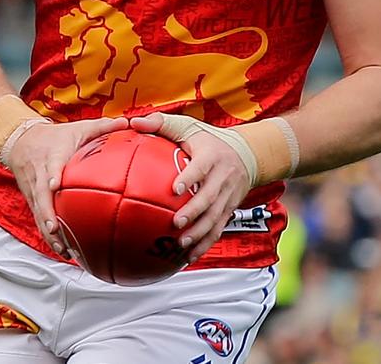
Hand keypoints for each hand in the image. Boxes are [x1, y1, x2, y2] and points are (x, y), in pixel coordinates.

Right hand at [7, 116, 128, 254]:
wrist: (23, 140)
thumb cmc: (57, 136)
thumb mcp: (80, 128)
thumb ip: (104, 127)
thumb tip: (129, 123)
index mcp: (53, 155)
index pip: (50, 166)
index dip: (52, 176)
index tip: (55, 186)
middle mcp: (41, 174)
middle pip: (40, 195)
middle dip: (47, 213)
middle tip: (56, 229)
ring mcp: (34, 189)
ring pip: (38, 212)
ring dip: (48, 231)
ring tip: (62, 249)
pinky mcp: (32, 200)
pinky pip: (38, 219)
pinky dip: (48, 235)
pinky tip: (62, 249)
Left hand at [130, 113, 250, 262]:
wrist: (247, 154)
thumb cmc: (208, 140)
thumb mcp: (188, 127)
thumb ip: (162, 124)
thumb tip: (134, 122)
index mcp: (212, 156)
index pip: (202, 168)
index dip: (190, 178)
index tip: (174, 189)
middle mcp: (223, 177)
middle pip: (210, 198)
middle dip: (194, 212)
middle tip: (175, 223)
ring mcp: (229, 196)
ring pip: (216, 217)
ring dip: (200, 233)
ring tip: (181, 245)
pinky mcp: (229, 210)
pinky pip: (218, 229)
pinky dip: (205, 244)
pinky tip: (189, 257)